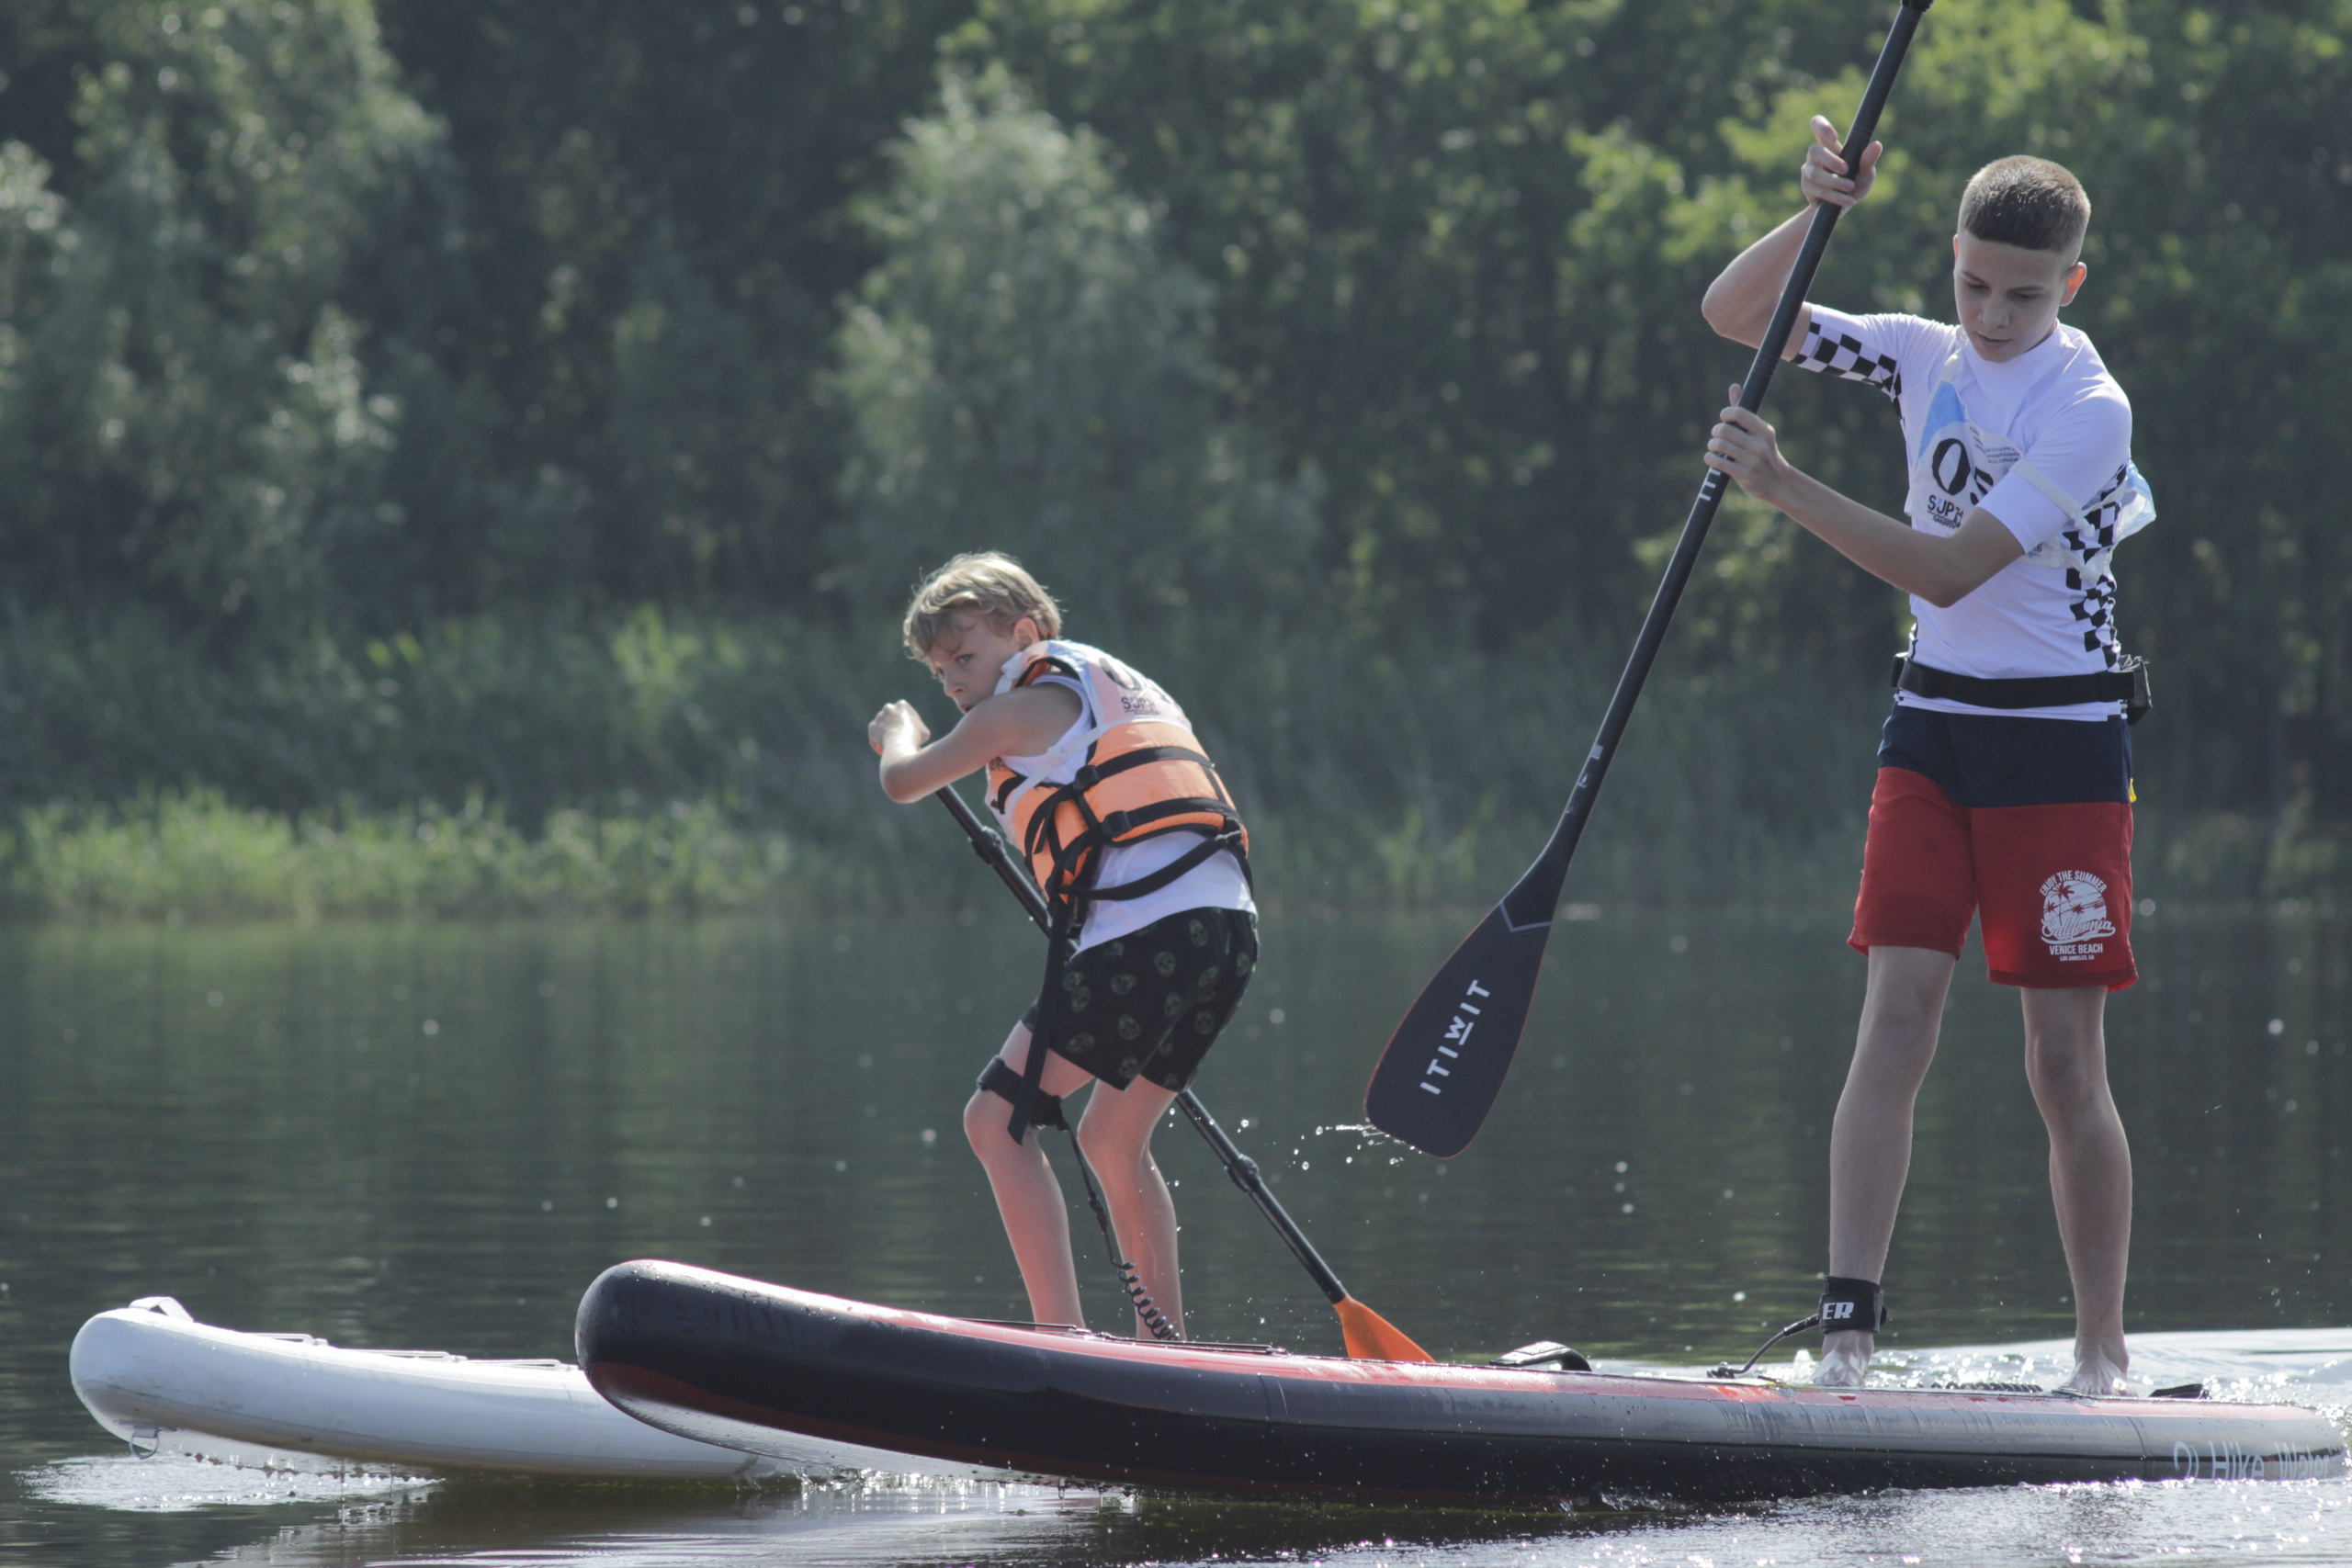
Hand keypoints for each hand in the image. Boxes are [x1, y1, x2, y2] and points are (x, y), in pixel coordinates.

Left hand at [869, 700, 929, 755]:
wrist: (900, 743)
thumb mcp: (924, 732)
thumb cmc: (915, 736)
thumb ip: (918, 730)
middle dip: (894, 728)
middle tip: (899, 739)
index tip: (908, 734)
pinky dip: (876, 742)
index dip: (906, 724)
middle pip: (892, 719)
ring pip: (882, 727)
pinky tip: (881, 750)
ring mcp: (879, 716)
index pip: (904, 713)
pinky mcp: (872, 726)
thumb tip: (916, 737)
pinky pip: (874, 735)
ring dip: (885, 735)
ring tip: (890, 746)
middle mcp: (889, 708)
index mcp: (902, 705)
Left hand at [1704, 385, 1797, 505]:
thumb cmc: (1764, 454)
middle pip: (1725, 430)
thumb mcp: (1759, 433)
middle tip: (1717, 435)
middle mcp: (1760, 444)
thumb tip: (1734, 387)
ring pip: (1719, 445)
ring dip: (1712, 445)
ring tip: (1714, 448)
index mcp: (1764, 431)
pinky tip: (1711, 458)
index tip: (1724, 419)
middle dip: (1716, 431)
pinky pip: (1718, 462)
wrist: (1778, 483)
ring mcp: (1752, 460)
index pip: (1739, 413)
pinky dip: (1710, 458)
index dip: (1726, 414)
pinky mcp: (1744, 475)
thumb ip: (1743, 412)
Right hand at [1799, 114, 1880, 209]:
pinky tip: (1848, 201)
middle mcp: (1815, 156)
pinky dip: (1835, 196)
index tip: (1834, 138)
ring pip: (1815, 174)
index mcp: (1829, 145)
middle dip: (1831, 160)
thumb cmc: (1855, 185)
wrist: (1842, 209)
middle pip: (1814, 150)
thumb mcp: (1866, 174)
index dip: (1822, 127)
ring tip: (1850, 187)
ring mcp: (1808, 171)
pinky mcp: (1807, 188)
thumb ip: (1868, 161)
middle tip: (1846, 169)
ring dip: (1834, 181)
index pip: (1817, 125)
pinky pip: (1817, 191)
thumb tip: (1876, 145)